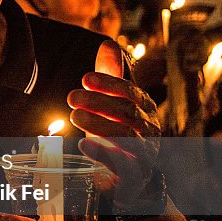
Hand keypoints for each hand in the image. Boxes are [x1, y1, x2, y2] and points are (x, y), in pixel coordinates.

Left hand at [68, 40, 161, 207]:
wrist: (134, 177)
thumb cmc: (120, 132)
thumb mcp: (114, 103)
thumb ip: (111, 76)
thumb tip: (108, 43)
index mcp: (145, 109)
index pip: (131, 92)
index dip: (109, 83)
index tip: (85, 78)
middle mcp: (149, 129)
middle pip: (127, 113)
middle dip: (99, 103)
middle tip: (71, 97)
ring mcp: (145, 153)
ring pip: (127, 137)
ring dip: (99, 125)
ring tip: (74, 116)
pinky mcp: (135, 175)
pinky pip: (124, 164)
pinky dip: (103, 153)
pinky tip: (84, 144)